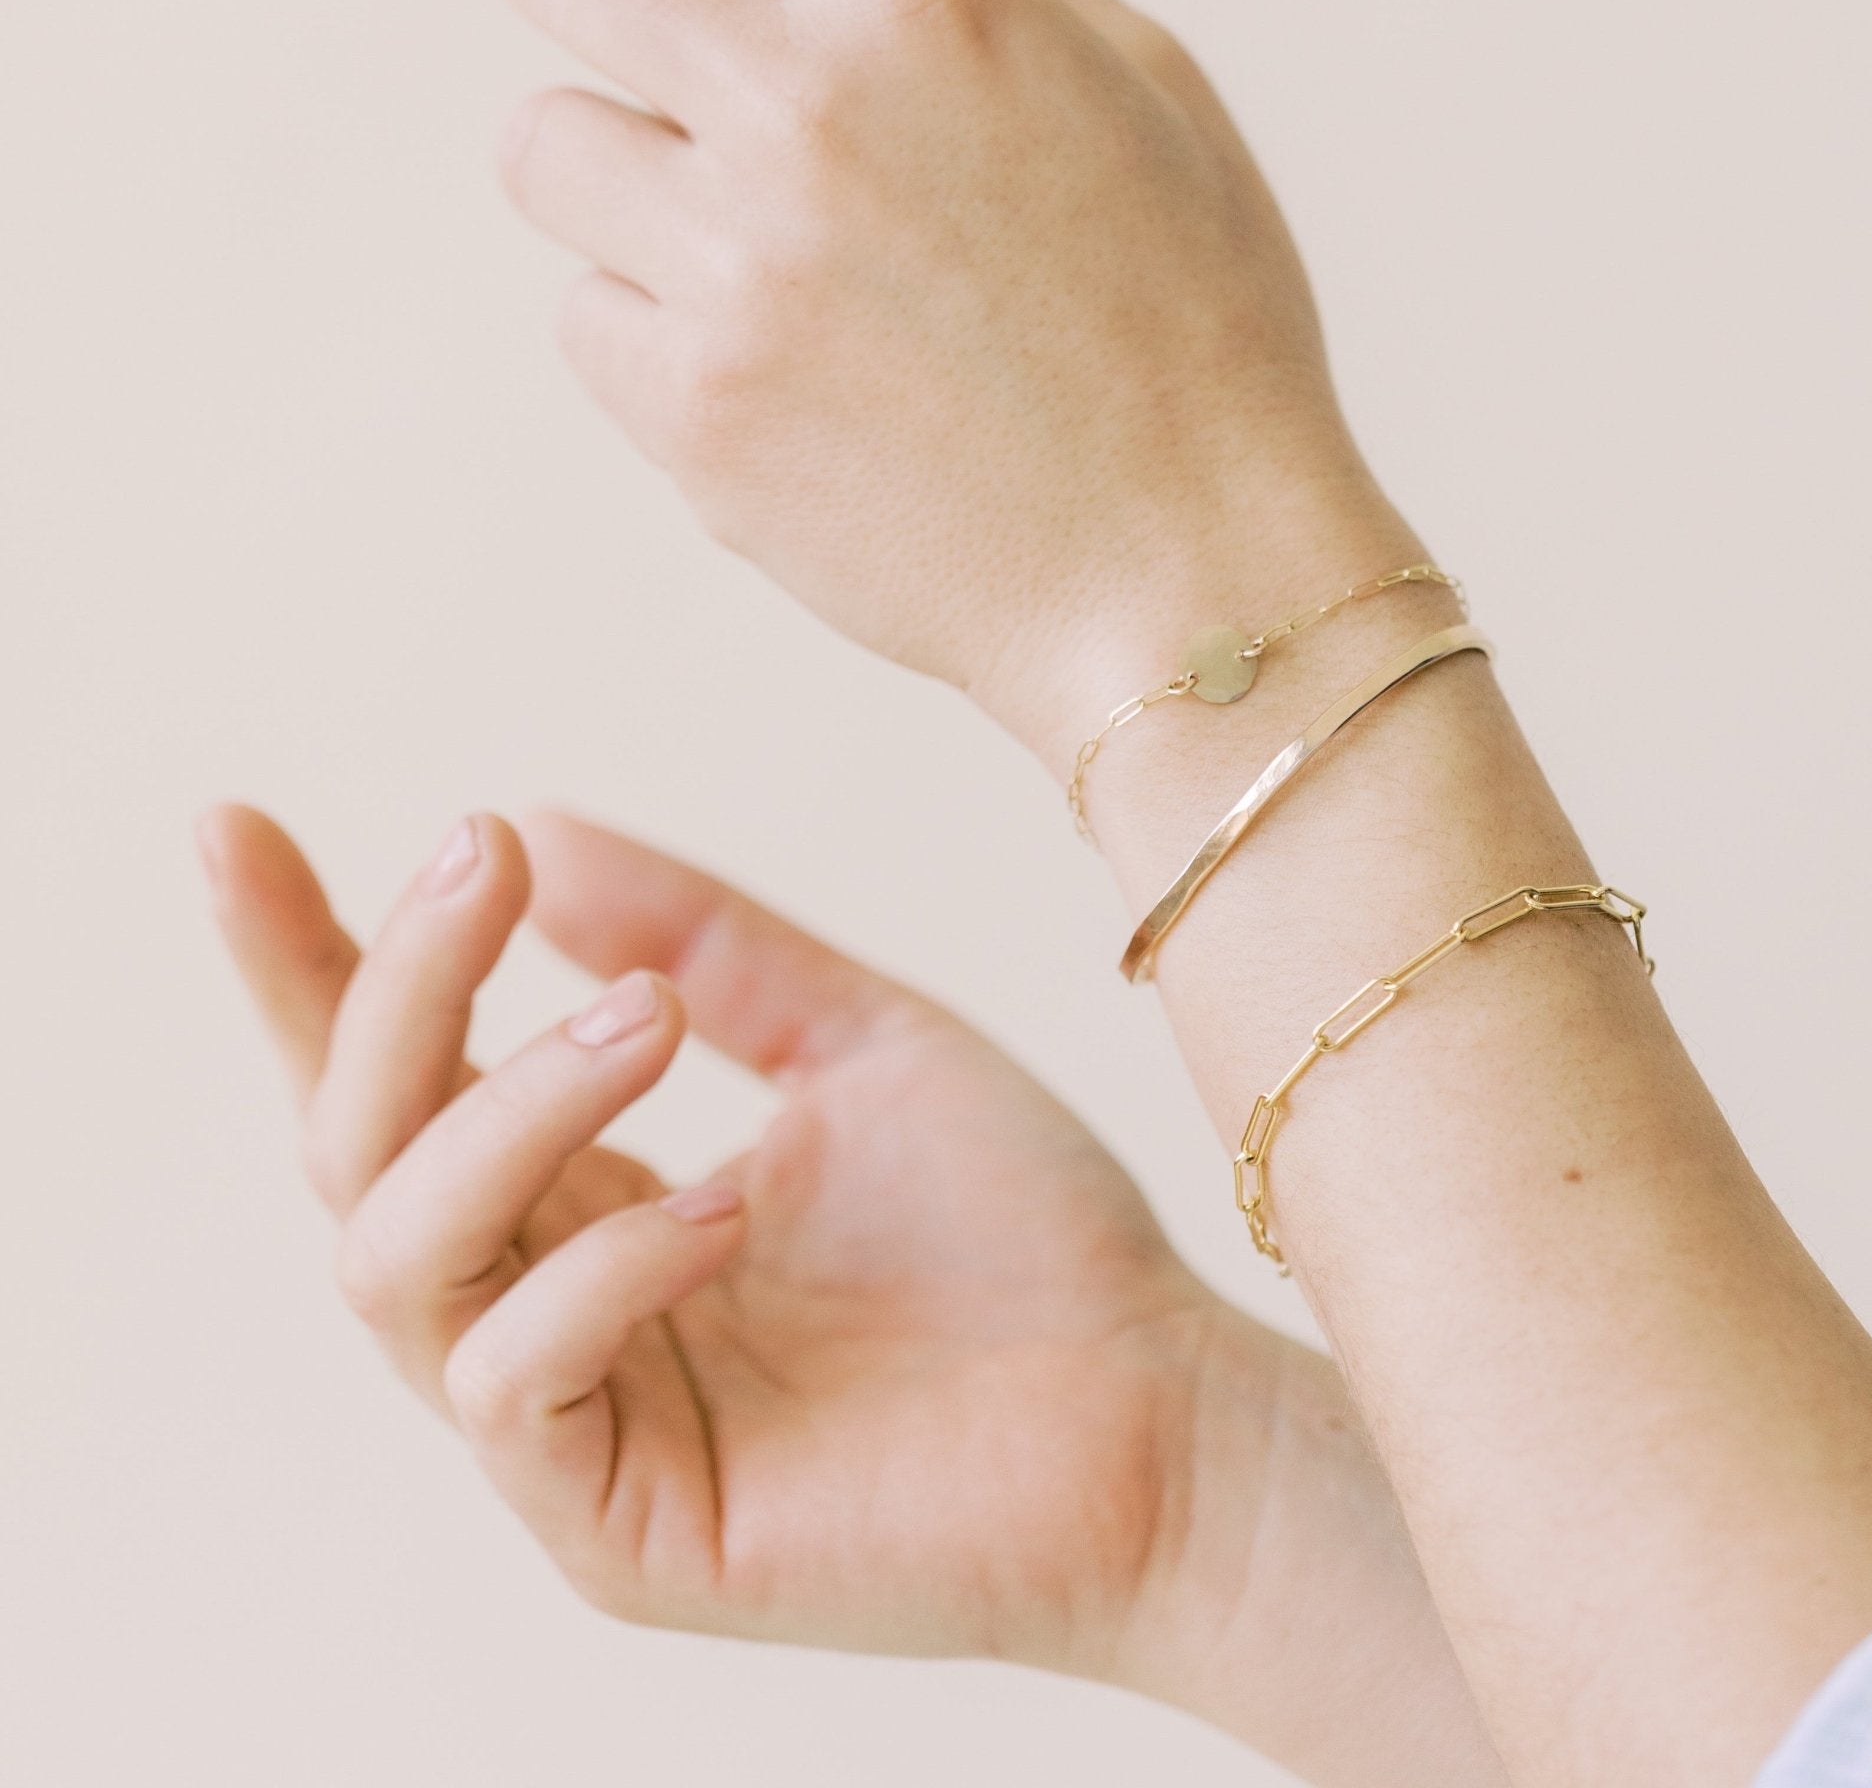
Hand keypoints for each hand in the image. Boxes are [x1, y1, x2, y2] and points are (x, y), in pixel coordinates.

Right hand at [200, 803, 1502, 1781]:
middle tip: (476, 862)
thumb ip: (704, 942)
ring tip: (642, 1022)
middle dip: (390, 993)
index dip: (305, 959)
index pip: (401, 1077)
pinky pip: (511, 1379)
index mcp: (592, 1193)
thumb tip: (534, 828)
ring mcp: (570, 1425)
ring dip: (501, 1110)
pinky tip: (725, 1205)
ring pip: (398, 1257)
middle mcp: (550, 1302)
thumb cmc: (1016, 1232)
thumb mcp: (858, 1039)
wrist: (1153, 1404)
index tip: (235, 826)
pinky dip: (598, 1264)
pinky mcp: (611, 1528)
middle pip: (354, 1152)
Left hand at [481, 0, 1401, 750]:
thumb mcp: (1147, 93)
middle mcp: (806, 111)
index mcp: (930, 0)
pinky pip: (582, 314)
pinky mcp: (691, 417)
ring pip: (542, 148)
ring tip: (764, 257)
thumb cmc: (1195, 339)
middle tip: (679, 61)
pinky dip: (654, 327)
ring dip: (626, 175)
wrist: (1188, 579)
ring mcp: (734, 272)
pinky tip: (781, 372)